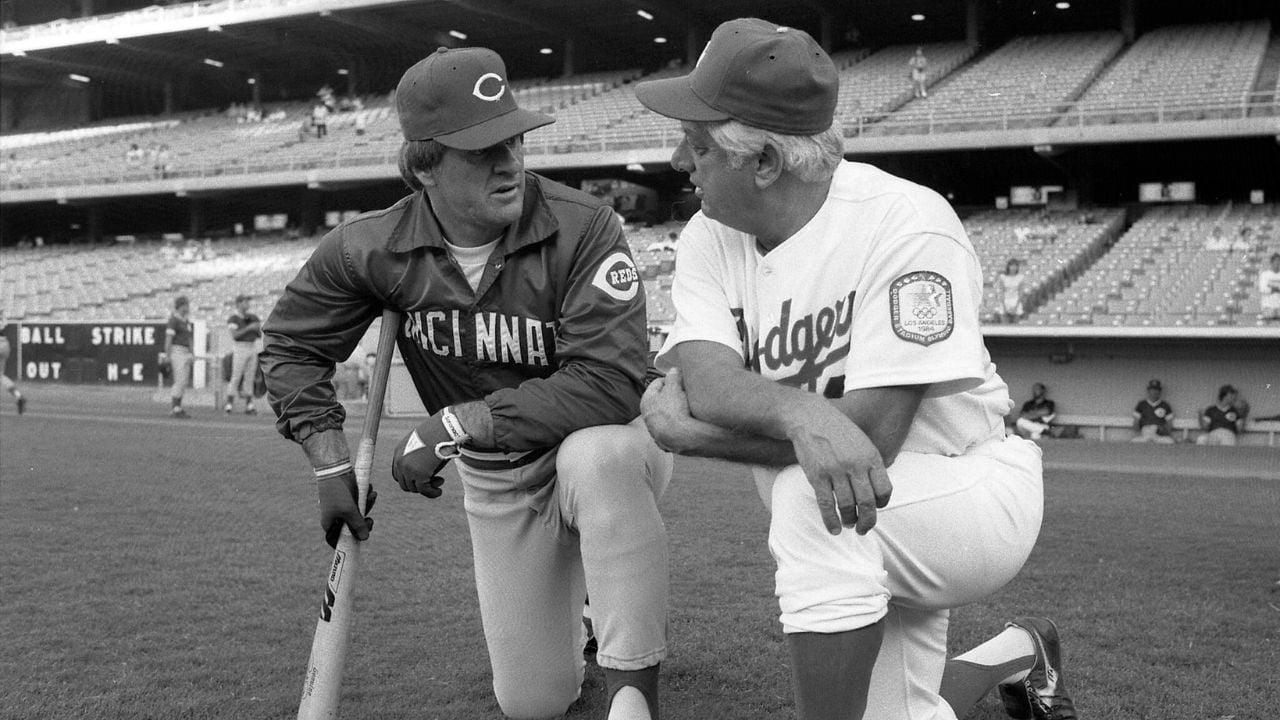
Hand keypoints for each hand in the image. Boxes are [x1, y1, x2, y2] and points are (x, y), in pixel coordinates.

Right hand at [317, 469, 375, 547]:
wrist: (337, 468)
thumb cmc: (338, 492)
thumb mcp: (349, 510)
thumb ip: (357, 525)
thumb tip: (364, 538)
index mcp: (330, 524)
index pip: (338, 540)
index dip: (349, 542)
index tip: (361, 540)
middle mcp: (336, 517)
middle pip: (353, 528)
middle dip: (364, 522)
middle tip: (370, 520)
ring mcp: (344, 508)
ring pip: (360, 514)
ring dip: (368, 505)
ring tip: (372, 495)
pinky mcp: (350, 498)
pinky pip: (361, 503)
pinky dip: (366, 498)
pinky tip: (370, 490)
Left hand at [391, 413, 451, 497]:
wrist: (446, 428)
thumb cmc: (439, 432)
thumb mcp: (424, 443)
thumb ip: (420, 457)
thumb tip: (426, 473)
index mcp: (399, 452)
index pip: (398, 474)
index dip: (410, 479)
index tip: (424, 477)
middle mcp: (400, 461)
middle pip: (404, 483)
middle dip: (419, 485)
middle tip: (435, 479)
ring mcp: (408, 468)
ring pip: (414, 488)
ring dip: (427, 488)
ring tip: (440, 482)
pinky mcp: (419, 474)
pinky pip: (424, 490)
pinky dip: (432, 493)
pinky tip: (440, 491)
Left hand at [640, 368, 699, 453]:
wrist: (682, 438)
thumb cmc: (675, 411)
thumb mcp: (674, 387)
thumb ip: (673, 376)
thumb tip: (673, 370)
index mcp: (646, 401)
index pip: (658, 383)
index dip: (672, 379)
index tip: (682, 380)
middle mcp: (648, 418)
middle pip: (663, 400)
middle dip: (675, 395)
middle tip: (687, 393)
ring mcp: (657, 432)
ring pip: (669, 415)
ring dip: (678, 410)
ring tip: (689, 408)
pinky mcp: (667, 443)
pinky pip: (675, 429)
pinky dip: (681, 425)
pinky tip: (688, 423)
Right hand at [786, 405, 891, 535]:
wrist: (811, 418)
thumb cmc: (838, 432)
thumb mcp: (862, 443)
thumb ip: (871, 465)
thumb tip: (876, 493)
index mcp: (871, 457)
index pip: (885, 490)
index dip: (881, 504)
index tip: (875, 508)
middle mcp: (856, 465)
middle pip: (867, 503)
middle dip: (867, 521)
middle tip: (864, 529)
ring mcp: (836, 471)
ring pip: (847, 506)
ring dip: (849, 520)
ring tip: (848, 525)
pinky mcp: (818, 475)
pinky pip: (827, 504)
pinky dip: (831, 521)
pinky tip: (834, 529)